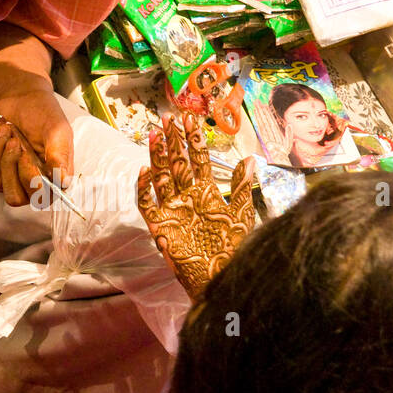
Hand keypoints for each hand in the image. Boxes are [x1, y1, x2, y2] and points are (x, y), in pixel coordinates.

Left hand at [0, 88, 73, 206]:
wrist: (24, 98)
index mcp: (52, 180)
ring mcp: (9, 178)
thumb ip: (59, 155)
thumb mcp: (58, 131)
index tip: (26, 153)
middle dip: (9, 167)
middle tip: (14, 141)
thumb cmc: (45, 115)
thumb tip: (62, 181)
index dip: (29, 178)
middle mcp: (31, 184)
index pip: (39, 197)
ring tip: (7, 129)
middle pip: (13, 198)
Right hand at [137, 114, 255, 299]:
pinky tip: (144, 171)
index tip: (190, 118)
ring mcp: (171, 209)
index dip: (193, 139)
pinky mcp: (160, 225)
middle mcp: (186, 197)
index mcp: (205, 192)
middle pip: (176, 163)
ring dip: (157, 156)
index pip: (197, 159)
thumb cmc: (230, 247)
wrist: (219, 275)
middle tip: (167, 118)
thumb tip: (248, 160)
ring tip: (154, 135)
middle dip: (172, 141)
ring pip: (160, 177)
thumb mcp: (240, 214)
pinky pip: (147, 204)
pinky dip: (144, 189)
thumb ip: (240, 187)